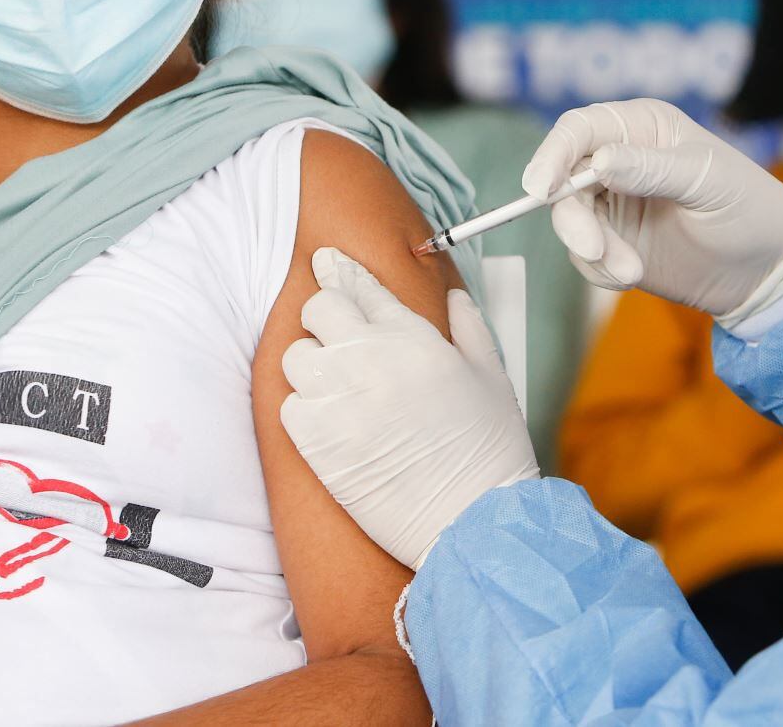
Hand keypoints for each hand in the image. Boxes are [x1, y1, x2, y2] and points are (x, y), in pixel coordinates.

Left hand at [279, 248, 538, 567]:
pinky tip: (332, 423)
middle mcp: (374, 360)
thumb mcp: (492, 377)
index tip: (327, 262)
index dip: (341, 272)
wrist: (474, 520)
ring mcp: (343, 401)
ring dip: (313, 366)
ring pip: (296, 356)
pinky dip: (305, 411)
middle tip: (338, 338)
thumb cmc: (492, 451)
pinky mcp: (320, 444)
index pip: (363, 287)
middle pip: (318, 309)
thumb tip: (453, 297)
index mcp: (416, 339)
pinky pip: (290, 407)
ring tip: (338, 387)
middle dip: (326, 317)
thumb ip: (469, 328)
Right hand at [522, 99, 782, 318]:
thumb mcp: (706, 180)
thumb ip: (651, 169)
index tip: (541, 190)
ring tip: (632, 272)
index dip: (553, 154)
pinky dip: (599, 270)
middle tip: (594, 249)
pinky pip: (583, 256)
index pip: (580, 129)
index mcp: (641, 127)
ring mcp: (612, 203)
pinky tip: (632, 277)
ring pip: (568, 221)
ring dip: (592, 251)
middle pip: (562, 179)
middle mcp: (618, 159)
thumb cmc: (747, 206)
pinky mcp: (612, 242)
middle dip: (573, 219)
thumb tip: (599, 161)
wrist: (766, 268)